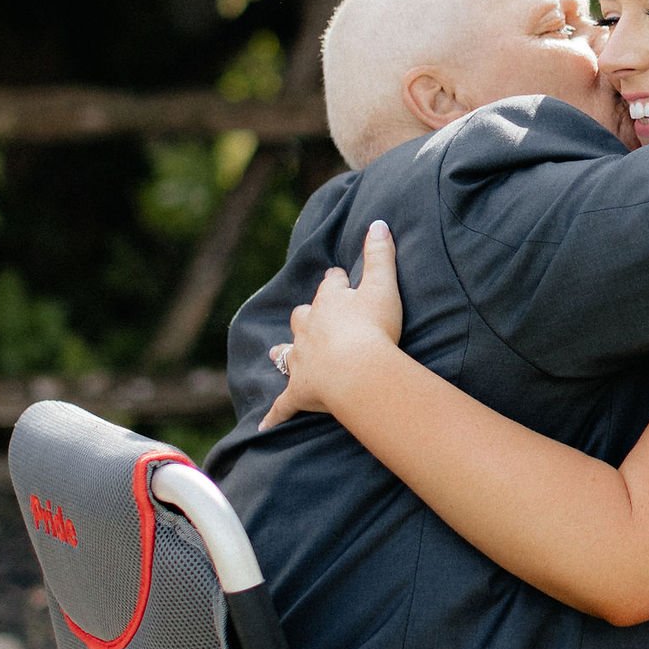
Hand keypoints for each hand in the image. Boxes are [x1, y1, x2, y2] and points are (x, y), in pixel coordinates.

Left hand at [264, 219, 405, 428]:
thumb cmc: (373, 328)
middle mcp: (308, 328)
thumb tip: (379, 222)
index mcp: (328, 303)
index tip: (340, 278)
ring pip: (287, 353)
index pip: (330, 285)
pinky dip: (274, 415)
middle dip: (307, 314)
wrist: (358, 371)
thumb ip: (380, 254)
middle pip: (303, 315)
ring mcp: (301, 360)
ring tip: (281, 353)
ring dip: (285, 352)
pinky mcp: (299, 392)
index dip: (336, 282)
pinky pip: (283, 405)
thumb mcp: (384, 286)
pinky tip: (264, 426)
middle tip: (314, 316)